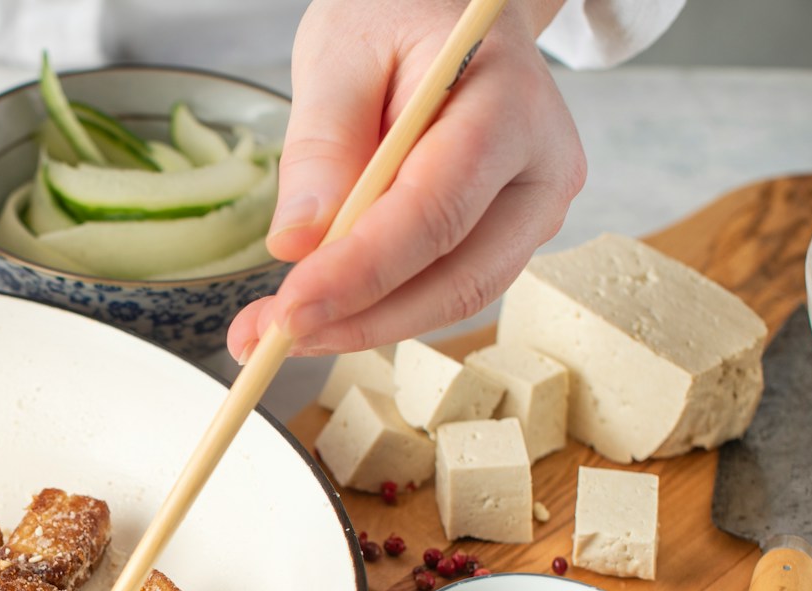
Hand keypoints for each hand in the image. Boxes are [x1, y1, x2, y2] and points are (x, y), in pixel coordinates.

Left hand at [229, 0, 584, 359]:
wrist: (448, 10)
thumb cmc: (399, 15)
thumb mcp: (340, 52)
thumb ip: (322, 144)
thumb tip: (297, 244)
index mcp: (510, 105)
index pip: (435, 211)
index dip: (359, 273)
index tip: (289, 310)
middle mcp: (541, 169)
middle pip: (457, 278)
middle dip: (358, 320)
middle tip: (270, 338)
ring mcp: (532, 209)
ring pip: (451, 297)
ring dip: (361, 325)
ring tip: (276, 330)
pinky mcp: (506, 235)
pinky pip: (442, 287)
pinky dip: (378, 308)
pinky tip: (318, 307)